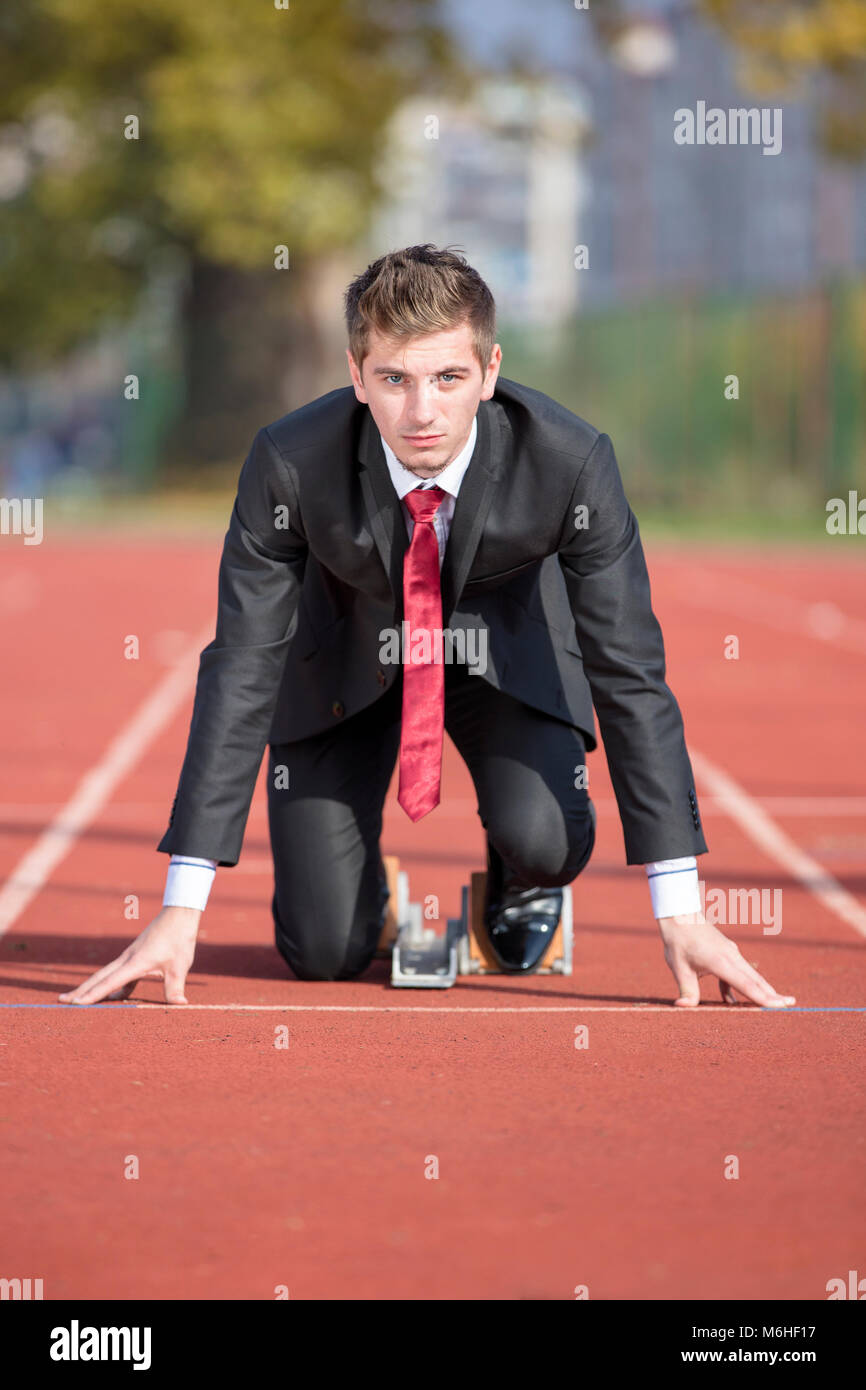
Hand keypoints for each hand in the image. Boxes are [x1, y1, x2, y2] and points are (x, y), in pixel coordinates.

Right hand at [58, 905, 200, 1005]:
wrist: (179, 914)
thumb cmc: (179, 938)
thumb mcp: (180, 965)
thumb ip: (175, 987)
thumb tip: (179, 1004)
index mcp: (135, 962)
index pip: (109, 982)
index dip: (92, 995)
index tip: (75, 1004)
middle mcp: (127, 959)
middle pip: (99, 978)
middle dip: (80, 991)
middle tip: (61, 1001)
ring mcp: (130, 957)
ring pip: (106, 975)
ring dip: (91, 987)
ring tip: (76, 1000)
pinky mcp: (136, 957)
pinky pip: (119, 974)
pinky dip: (113, 986)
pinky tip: (114, 997)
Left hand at [656, 910, 795, 1008]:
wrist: (680, 914)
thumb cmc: (678, 941)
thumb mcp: (679, 967)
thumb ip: (687, 989)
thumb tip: (683, 1007)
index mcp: (721, 962)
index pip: (747, 984)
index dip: (764, 998)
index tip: (781, 1005)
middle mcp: (731, 957)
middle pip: (756, 980)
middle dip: (773, 994)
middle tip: (791, 1004)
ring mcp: (731, 953)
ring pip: (750, 975)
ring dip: (761, 989)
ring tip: (774, 1004)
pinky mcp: (727, 952)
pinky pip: (738, 971)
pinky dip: (739, 985)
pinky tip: (728, 999)